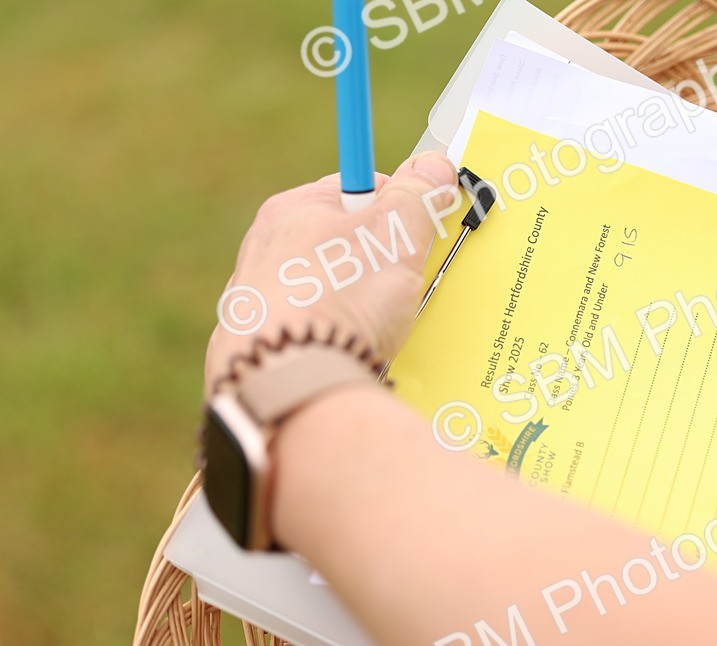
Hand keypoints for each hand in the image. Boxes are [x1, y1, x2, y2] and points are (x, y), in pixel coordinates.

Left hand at [205, 152, 457, 391]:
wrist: (291, 382)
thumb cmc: (341, 298)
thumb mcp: (395, 234)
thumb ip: (418, 195)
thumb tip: (434, 165)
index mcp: (292, 210)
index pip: (355, 189)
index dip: (397, 208)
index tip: (420, 232)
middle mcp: (263, 250)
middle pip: (341, 242)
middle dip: (379, 263)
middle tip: (405, 285)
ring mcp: (255, 303)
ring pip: (325, 292)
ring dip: (357, 306)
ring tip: (378, 329)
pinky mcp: (257, 350)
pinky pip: (309, 335)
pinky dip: (333, 342)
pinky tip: (348, 355)